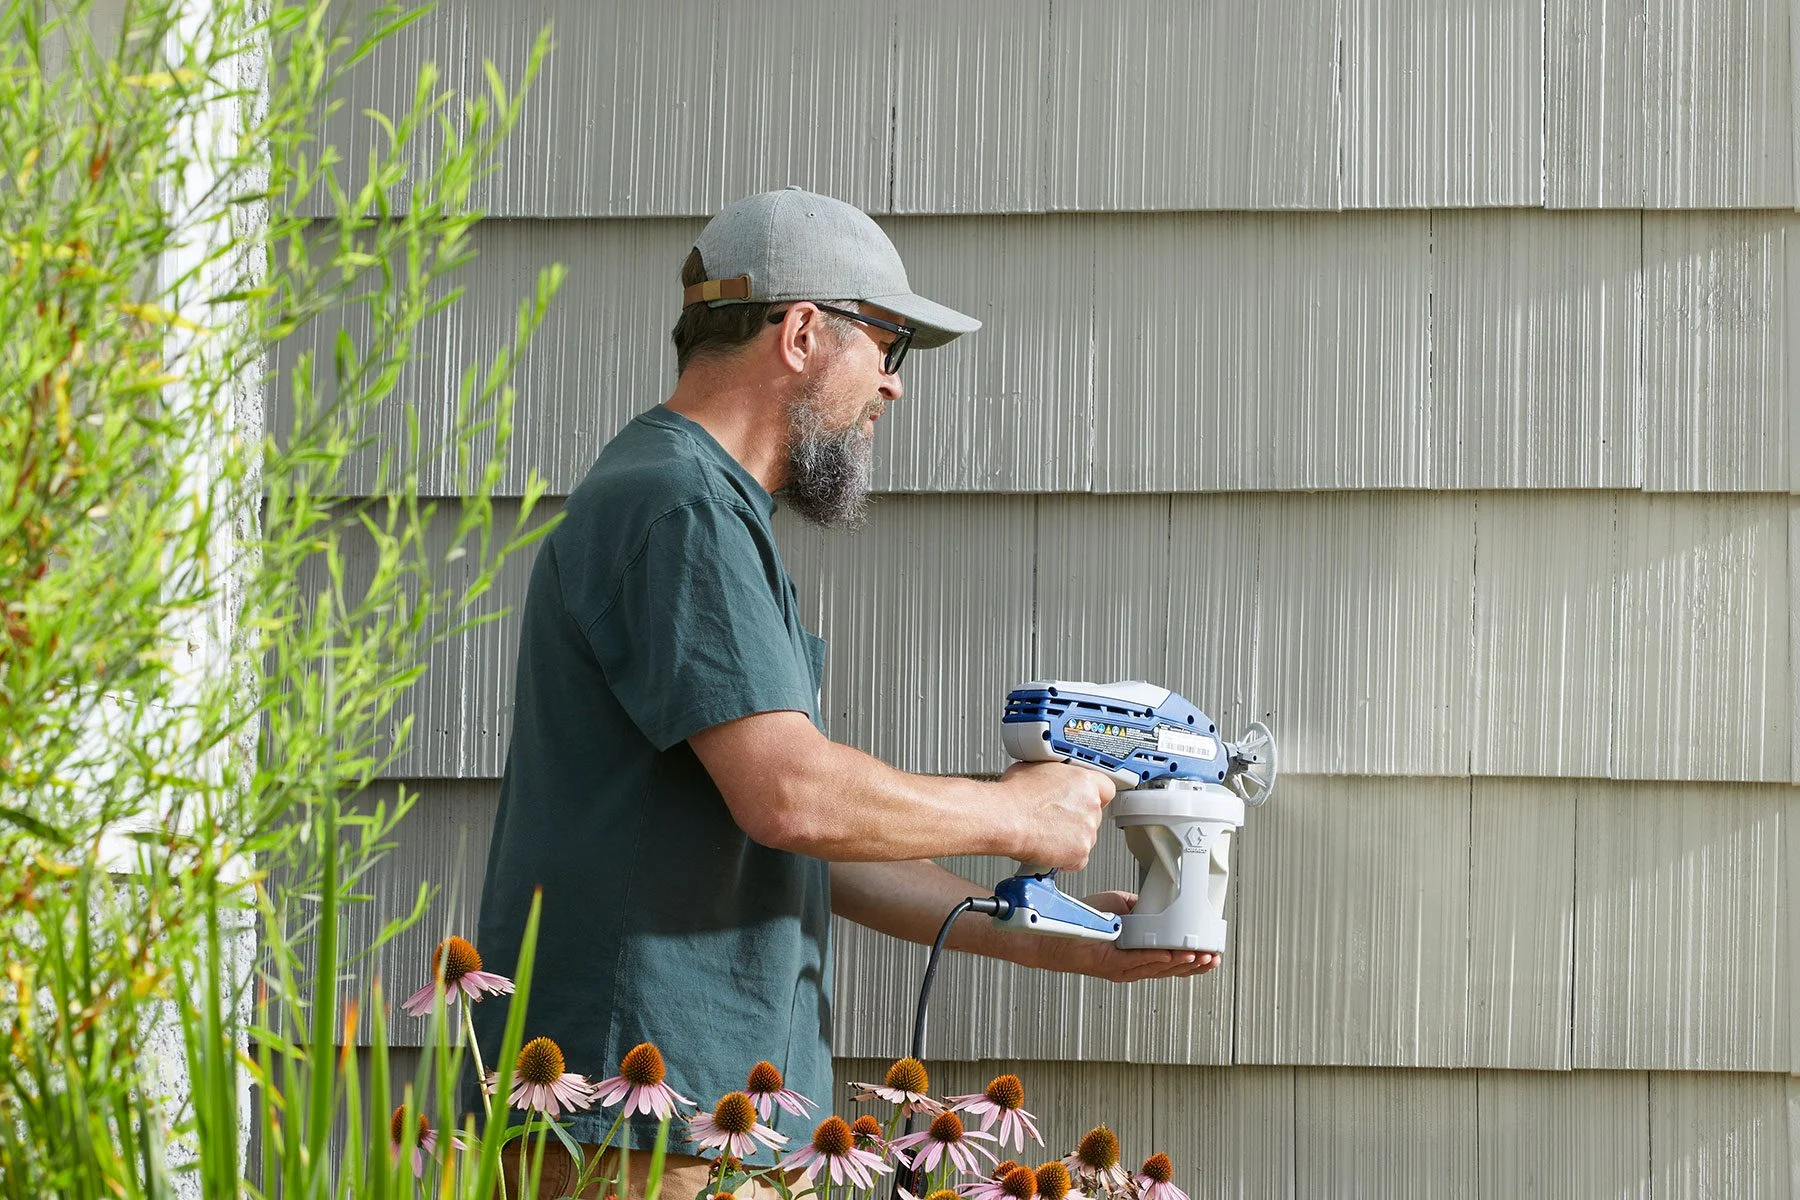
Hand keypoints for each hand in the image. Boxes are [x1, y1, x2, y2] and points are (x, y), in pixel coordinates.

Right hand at [996, 761, 1114, 870]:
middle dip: (1077, 818)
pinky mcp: (1079, 853)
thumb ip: (1052, 776)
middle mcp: (1091, 806)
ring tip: (1047, 834)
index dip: (1094, 795)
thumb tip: (1047, 780)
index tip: (1084, 800)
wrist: (1005, 818)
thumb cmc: (1014, 795)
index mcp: (1084, 781)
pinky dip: (1066, 858)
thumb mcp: (1036, 769)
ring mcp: (1087, 831)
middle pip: (1094, 814)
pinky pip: (1078, 859)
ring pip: (1086, 837)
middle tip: (1057, 818)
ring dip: (1071, 838)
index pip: (1105, 789)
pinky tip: (1049, 849)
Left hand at [1028, 890, 1222, 981]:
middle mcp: (1133, 965)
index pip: (1172, 962)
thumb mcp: (1123, 907)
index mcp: (1140, 955)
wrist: (1055, 929)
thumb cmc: (1086, 920)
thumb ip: (1143, 907)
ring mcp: (1121, 968)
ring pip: (1157, 969)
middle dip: (1194, 964)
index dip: (1194, 961)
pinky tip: (1170, 956)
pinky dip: (1154, 958)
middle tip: (1213, 957)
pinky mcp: (1108, 964)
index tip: (1213, 954)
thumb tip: (1160, 900)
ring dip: (1180, 963)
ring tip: (1199, 956)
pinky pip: (1135, 962)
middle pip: (1171, 970)